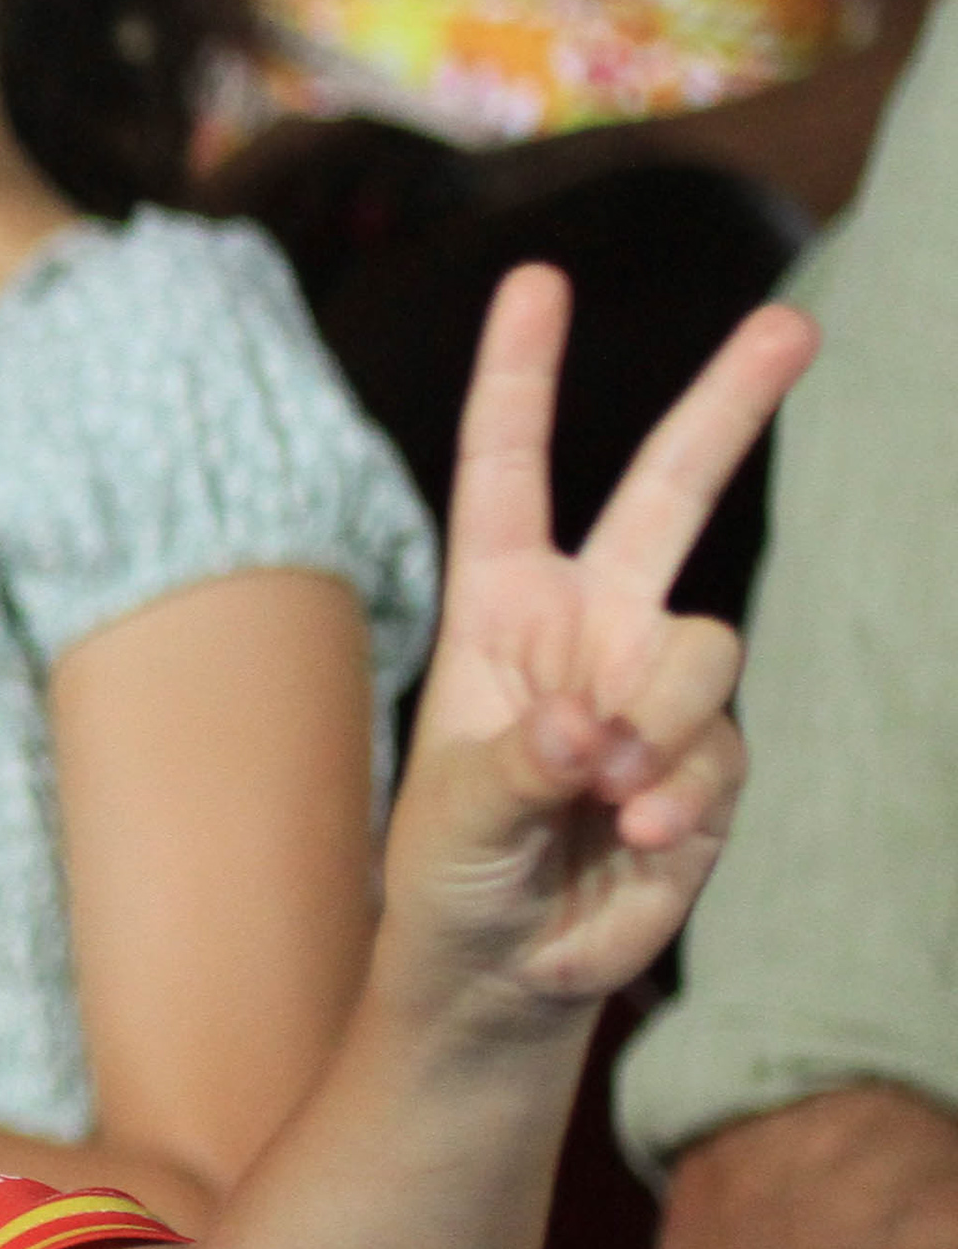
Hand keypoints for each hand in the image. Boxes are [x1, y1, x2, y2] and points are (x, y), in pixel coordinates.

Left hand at [381, 266, 813, 1023]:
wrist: (504, 968)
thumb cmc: (451, 874)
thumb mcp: (455, 819)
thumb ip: (519, 768)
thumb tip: (592, 734)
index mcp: (501, 608)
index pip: (508, 473)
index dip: (521, 377)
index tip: (538, 280)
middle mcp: (591, 626)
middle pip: (670, 492)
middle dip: (731, 406)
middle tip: (796, 327)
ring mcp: (658, 689)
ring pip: (706, 652)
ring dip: (660, 730)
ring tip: (606, 804)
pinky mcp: (709, 762)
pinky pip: (723, 752)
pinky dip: (684, 799)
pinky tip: (638, 842)